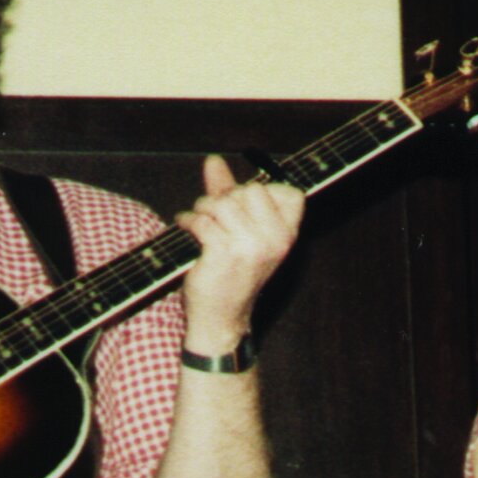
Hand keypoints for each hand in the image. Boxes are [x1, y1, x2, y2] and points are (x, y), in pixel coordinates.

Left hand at [175, 154, 303, 343]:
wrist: (221, 317)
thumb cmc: (230, 274)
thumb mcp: (238, 232)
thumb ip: (228, 193)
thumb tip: (214, 160)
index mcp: (286, 236)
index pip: (289, 193)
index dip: (264, 192)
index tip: (244, 206)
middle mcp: (275, 241)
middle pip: (250, 190)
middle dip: (226, 198)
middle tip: (215, 215)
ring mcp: (251, 247)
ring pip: (223, 202)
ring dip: (203, 209)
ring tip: (199, 222)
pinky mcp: (225, 253)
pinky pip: (203, 219)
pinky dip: (188, 221)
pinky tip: (187, 229)